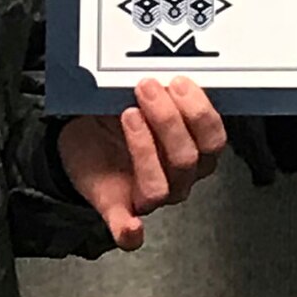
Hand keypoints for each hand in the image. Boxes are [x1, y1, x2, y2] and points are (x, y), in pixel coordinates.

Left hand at [57, 77, 226, 249]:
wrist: (82, 133)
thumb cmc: (120, 112)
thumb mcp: (142, 94)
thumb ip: (162, 88)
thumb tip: (166, 65)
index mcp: (195, 150)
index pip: (213, 140)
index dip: (199, 112)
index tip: (178, 81)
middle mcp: (179, 178)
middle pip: (188, 160)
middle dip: (168, 120)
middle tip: (147, 88)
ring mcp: (148, 197)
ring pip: (160, 187)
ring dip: (144, 147)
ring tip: (128, 113)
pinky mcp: (118, 209)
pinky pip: (128, 231)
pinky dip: (131, 231)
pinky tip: (132, 225)